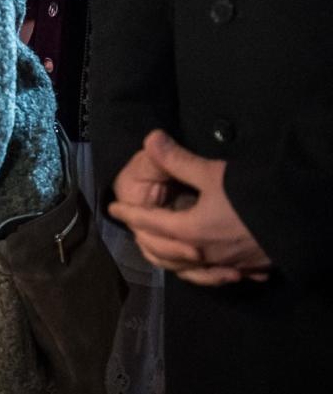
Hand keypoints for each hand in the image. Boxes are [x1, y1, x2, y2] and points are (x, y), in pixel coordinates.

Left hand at [108, 130, 271, 285]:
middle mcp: (203, 254)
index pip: (149, 223)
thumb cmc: (253, 195)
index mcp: (189, 231)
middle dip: (145, 239)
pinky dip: (203, 273)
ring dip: (170, 259)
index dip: (129, 214)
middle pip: (163, 252)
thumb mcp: (213, 173)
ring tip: (162, 248)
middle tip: (134, 227)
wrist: (300, 219)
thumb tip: (150, 139)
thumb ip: (177, 159)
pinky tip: (205, 267)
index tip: (113, 209)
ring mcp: (226, 265)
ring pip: (188, 270)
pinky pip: (215, 276)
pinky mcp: (247, 268)